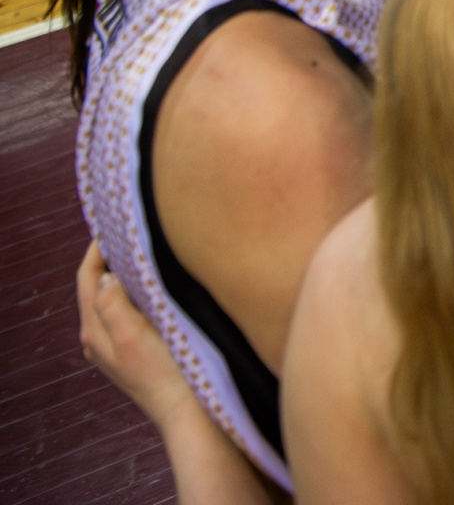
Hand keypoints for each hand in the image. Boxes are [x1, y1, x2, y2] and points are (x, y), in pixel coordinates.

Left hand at [77, 244, 195, 427]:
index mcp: (94, 331)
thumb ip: (111, 305)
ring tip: (141, 251)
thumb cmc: (164, 372)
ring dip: (121, 274)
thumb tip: (105, 276)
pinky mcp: (133, 349)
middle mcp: (98, 338)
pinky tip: (152, 285)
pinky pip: (125, 311)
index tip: (113, 223)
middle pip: (94, 287)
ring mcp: (115, 346)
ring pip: (110, 298)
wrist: (187, 409)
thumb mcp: (132, 336)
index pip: (86, 278)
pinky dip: (133, 291)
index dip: (95, 249)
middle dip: (107, 258)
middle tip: (129, 231)